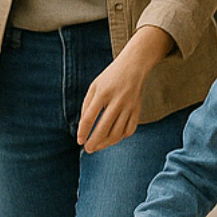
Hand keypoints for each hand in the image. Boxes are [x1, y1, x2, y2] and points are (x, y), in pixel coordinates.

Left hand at [78, 26, 173, 152]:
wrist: (134, 66)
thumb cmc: (110, 77)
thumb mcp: (94, 86)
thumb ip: (87, 105)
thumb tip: (83, 127)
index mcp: (102, 93)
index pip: (89, 117)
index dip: (83, 132)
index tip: (79, 141)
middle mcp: (117, 101)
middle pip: (103, 128)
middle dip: (94, 142)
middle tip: (88, 149)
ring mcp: (129, 106)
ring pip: (118, 132)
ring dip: (107, 143)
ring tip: (99, 146)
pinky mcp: (137, 109)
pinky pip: (130, 129)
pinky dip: (121, 137)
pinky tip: (113, 138)